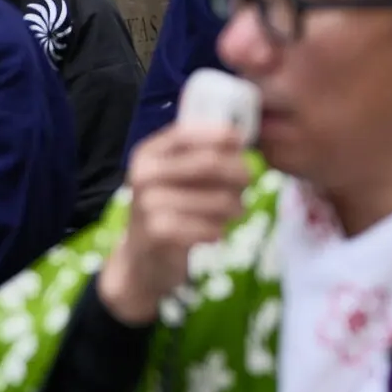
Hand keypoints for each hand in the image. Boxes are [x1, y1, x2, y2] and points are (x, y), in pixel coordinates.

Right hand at [95, 122, 252, 325]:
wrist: (142, 257)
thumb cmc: (170, 207)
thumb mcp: (177, 175)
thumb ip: (201, 153)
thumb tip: (239, 139)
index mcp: (147, 154)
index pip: (186, 133)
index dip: (219, 134)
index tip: (240, 141)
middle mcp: (143, 175)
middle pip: (210, 163)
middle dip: (239, 172)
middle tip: (249, 182)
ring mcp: (148, 204)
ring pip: (218, 199)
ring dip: (236, 206)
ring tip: (235, 210)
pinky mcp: (158, 233)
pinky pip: (210, 227)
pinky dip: (220, 230)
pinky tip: (216, 232)